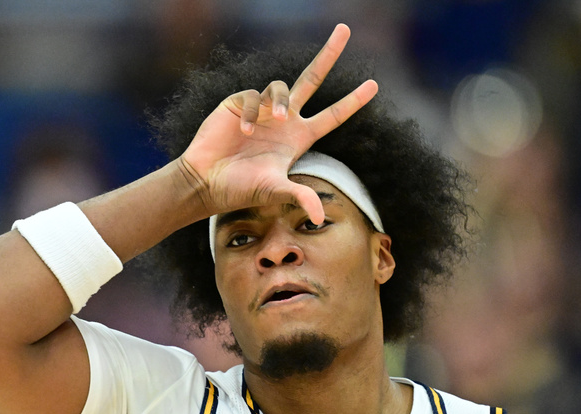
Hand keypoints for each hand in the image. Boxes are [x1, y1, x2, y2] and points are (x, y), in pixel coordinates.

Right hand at [179, 24, 378, 224]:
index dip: (353, 101)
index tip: (374, 85)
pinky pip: (253, 97)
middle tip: (345, 30)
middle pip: (312, 79)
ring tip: (274, 119)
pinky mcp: (240, 103)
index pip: (332, 115)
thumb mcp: (274, 192)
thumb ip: (299, 197)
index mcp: (299, 138)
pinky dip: (252, 113)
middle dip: (329, 55)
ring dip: (280, 101)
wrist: (206, 181)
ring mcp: (262, 110)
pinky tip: (243, 133)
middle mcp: (284, 120)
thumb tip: (320, 217)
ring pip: (281, 87)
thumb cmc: (241, 189)